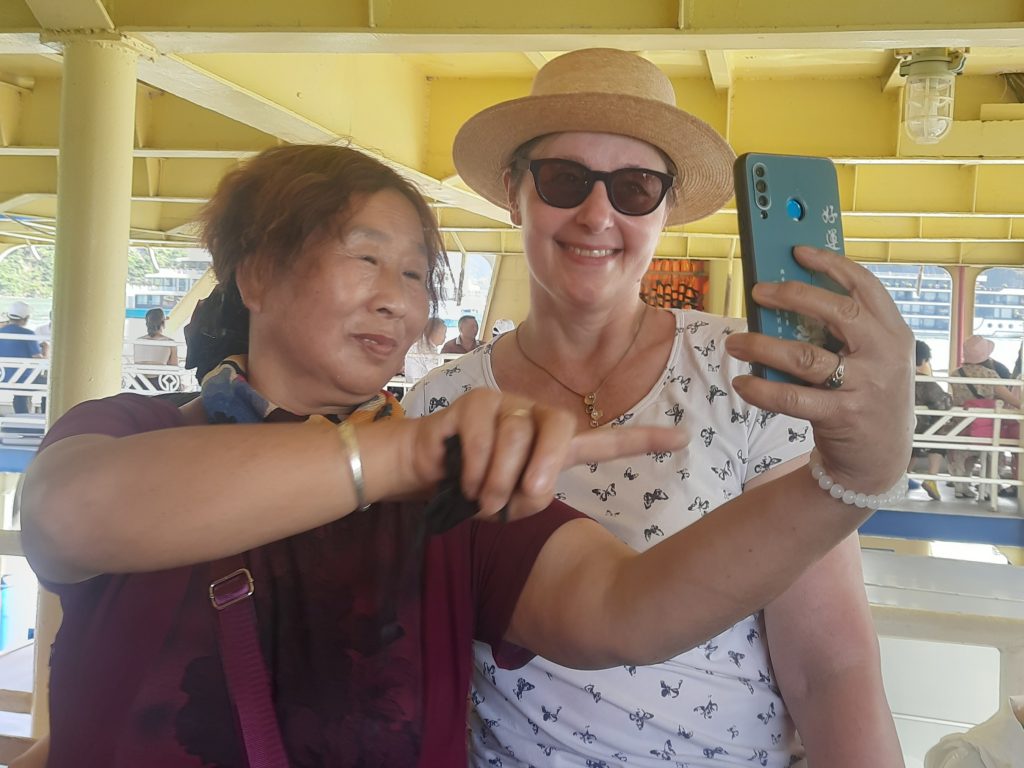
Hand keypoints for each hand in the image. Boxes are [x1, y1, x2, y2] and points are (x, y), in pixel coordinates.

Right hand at [402, 389, 686, 519]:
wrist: (422, 472)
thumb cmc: (472, 486)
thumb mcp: (509, 503)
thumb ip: (529, 498)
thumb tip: (530, 489)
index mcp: (553, 444)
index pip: (604, 441)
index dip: (643, 442)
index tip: (684, 438)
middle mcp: (536, 417)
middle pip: (562, 431)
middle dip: (543, 472)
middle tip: (522, 499)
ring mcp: (507, 404)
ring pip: (517, 440)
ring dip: (497, 483)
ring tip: (483, 499)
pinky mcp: (475, 401)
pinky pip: (484, 438)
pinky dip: (474, 471)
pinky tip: (463, 481)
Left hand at [725, 245, 914, 492]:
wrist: (880, 460)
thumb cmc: (865, 396)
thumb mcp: (871, 358)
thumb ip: (844, 331)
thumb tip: (787, 297)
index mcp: (894, 332)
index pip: (866, 286)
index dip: (832, 264)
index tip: (798, 252)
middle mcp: (885, 355)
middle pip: (837, 312)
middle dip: (792, 296)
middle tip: (757, 292)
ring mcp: (866, 386)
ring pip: (805, 356)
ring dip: (762, 346)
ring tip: (735, 342)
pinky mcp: (843, 416)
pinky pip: (792, 397)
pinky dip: (761, 389)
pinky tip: (743, 383)